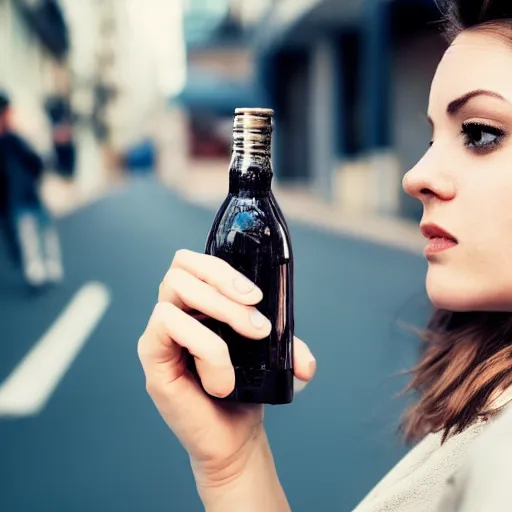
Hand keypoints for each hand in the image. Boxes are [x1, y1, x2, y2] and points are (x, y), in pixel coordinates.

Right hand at [137, 249, 315, 484]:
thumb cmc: (245, 391)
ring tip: (252, 338)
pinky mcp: (153, 358)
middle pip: (181, 267)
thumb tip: (305, 362)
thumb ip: (288, 346)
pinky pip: (168, 327)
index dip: (223, 269)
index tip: (257, 296)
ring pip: (174, 291)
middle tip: (257, 318)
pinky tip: (222, 378)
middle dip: (224, 283)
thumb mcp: (272, 357)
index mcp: (198, 305)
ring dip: (221, 310)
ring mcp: (160, 334)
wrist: (232, 437)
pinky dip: (206, 346)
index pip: (194, 262)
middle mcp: (175, 313)